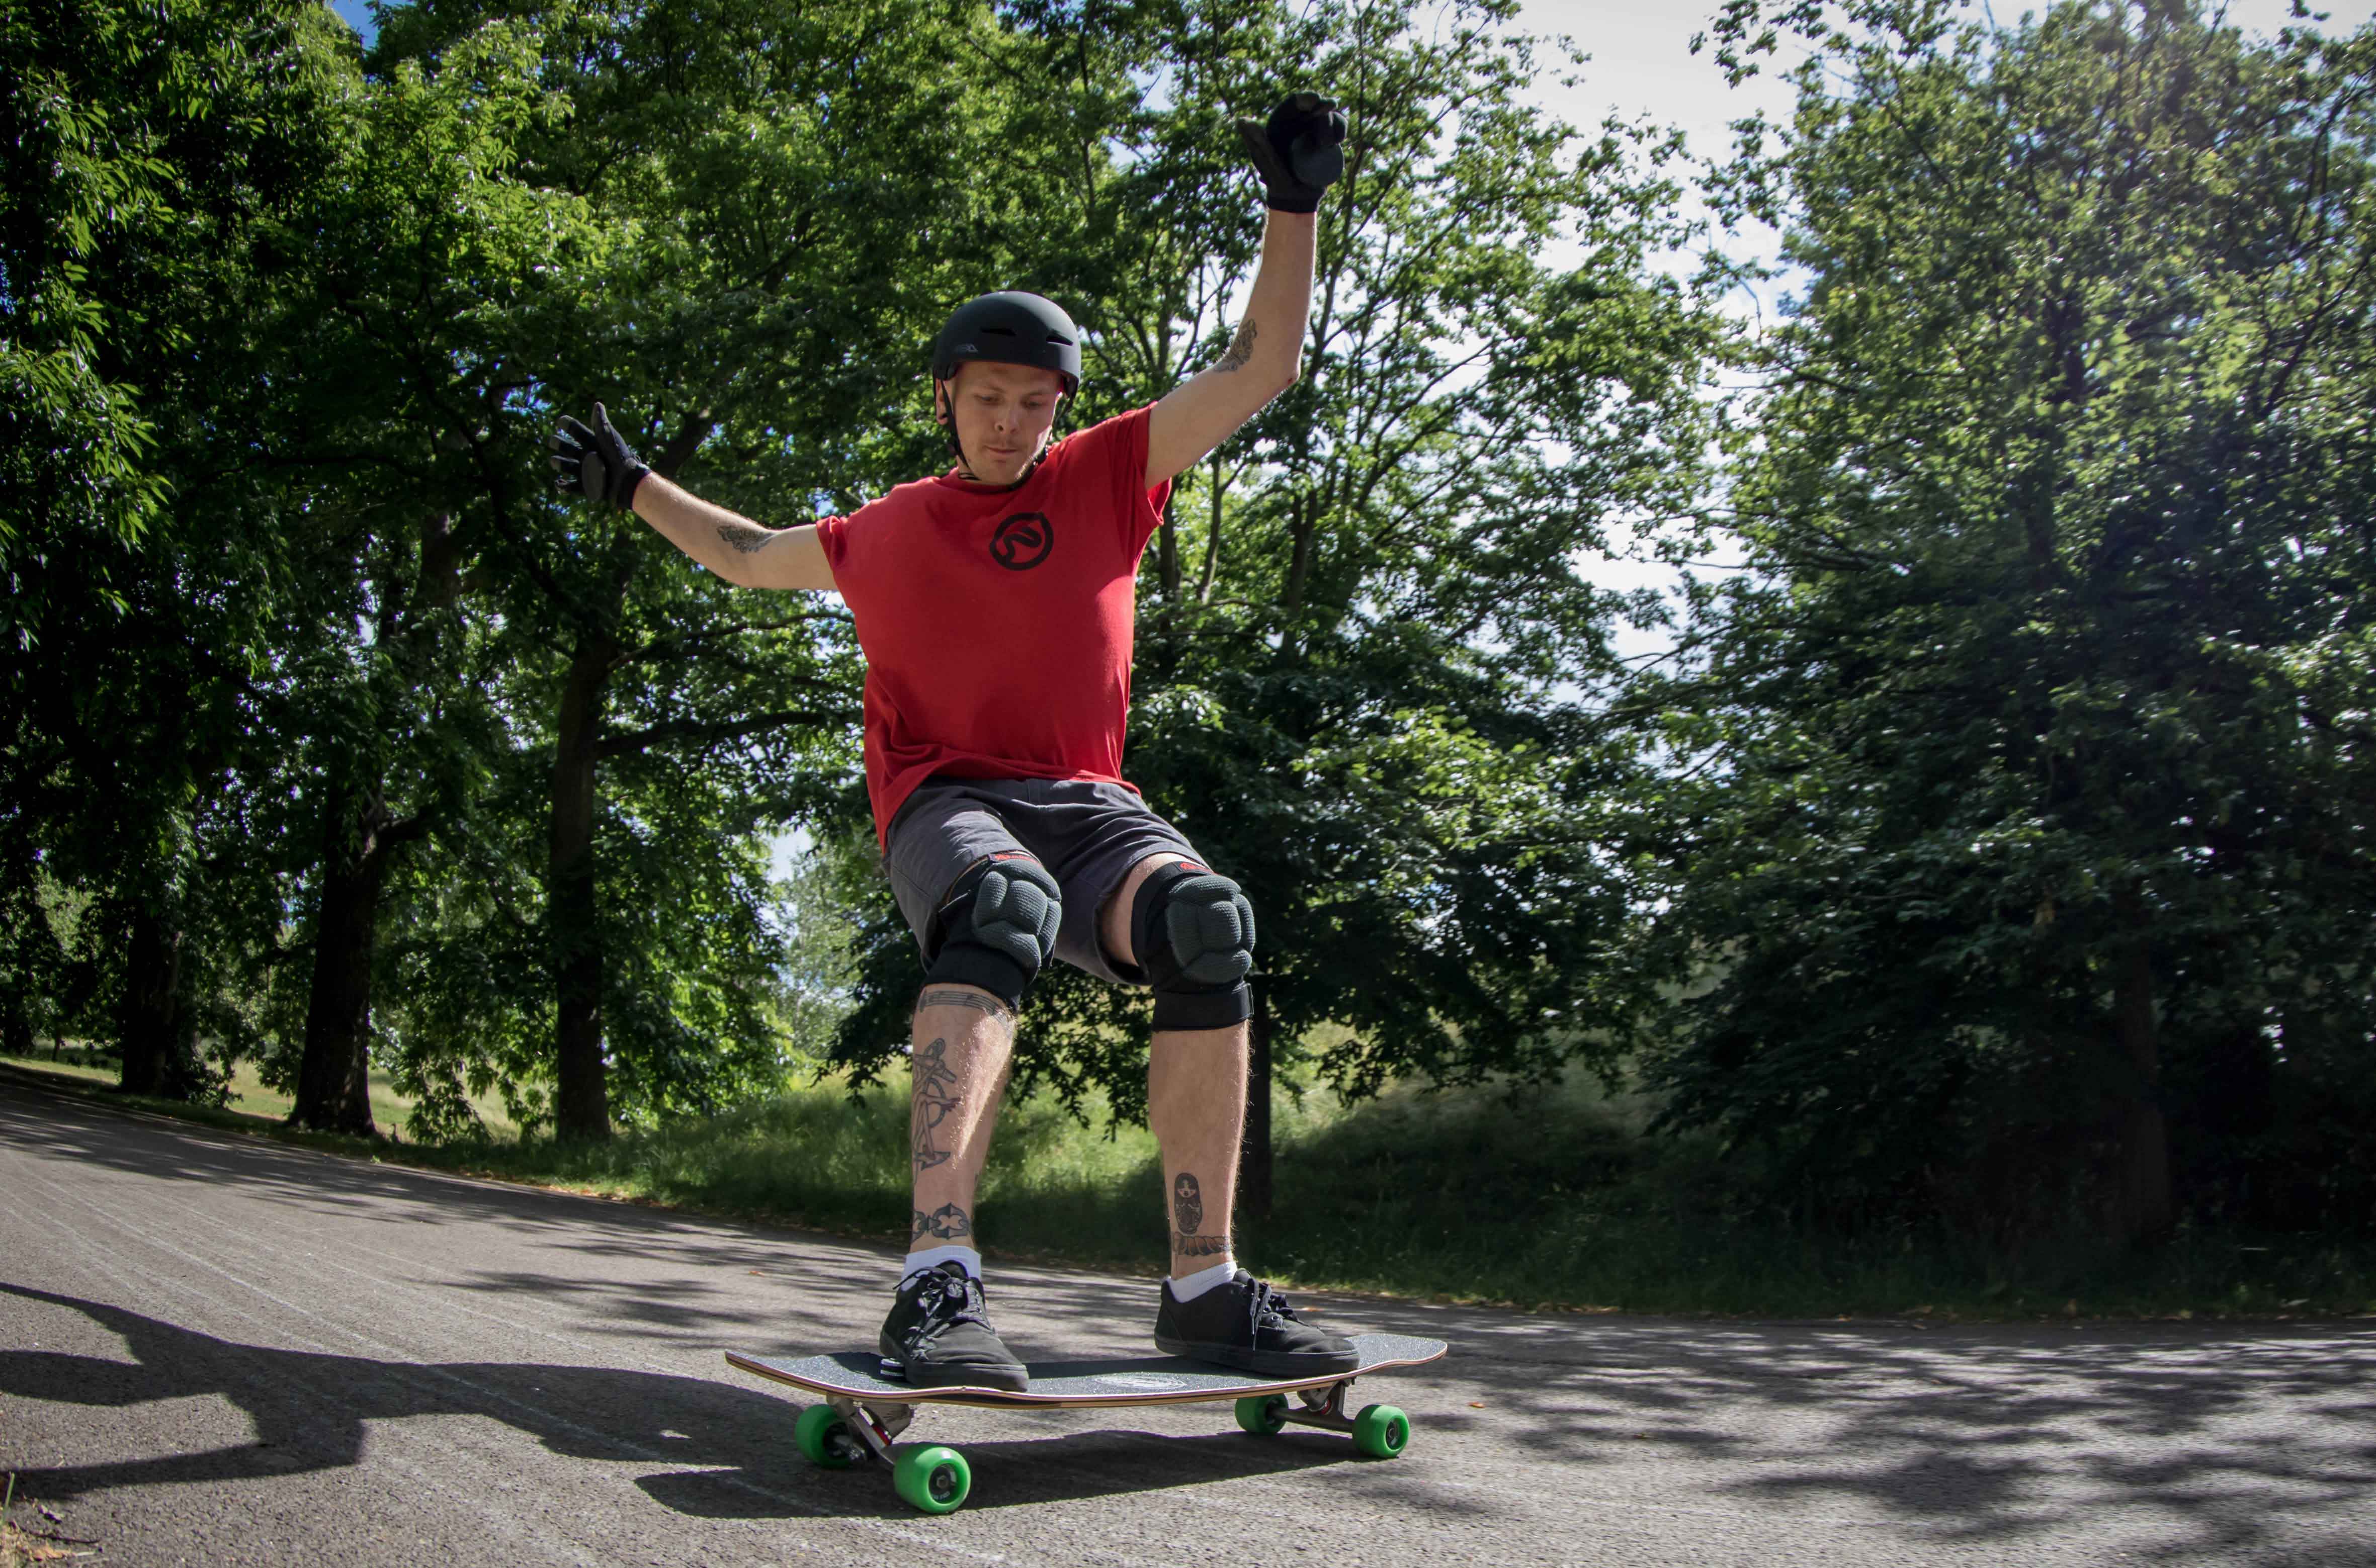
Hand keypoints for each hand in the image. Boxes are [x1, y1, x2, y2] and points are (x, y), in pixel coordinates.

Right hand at [548, 402, 650, 510]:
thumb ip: (600, 422)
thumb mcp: (608, 436)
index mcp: (593, 443)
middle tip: (553, 441)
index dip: (568, 425)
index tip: (560, 420)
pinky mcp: (587, 486)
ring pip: (567, 465)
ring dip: (559, 463)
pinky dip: (563, 486)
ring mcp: (586, 471)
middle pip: (568, 448)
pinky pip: (571, 487)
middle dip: (559, 444)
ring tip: (555, 461)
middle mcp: (588, 456)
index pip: (577, 431)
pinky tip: (558, 483)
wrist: (626, 480)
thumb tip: (597, 404)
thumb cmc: (618, 456)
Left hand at [1236, 91, 1346, 213]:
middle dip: (1322, 104)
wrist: (1297, 197)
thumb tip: (1241, 120)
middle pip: (1312, 107)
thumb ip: (1256, 142)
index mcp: (1280, 123)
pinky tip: (1339, 139)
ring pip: (1327, 115)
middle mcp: (1297, 123)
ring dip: (1332, 123)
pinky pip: (1337, 127)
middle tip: (1330, 105)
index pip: (1292, 105)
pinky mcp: (1327, 138)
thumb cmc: (1278, 181)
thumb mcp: (1268, 161)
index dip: (1303, 98)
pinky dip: (1341, 128)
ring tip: (1328, 145)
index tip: (1314, 100)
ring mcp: (1313, 129)